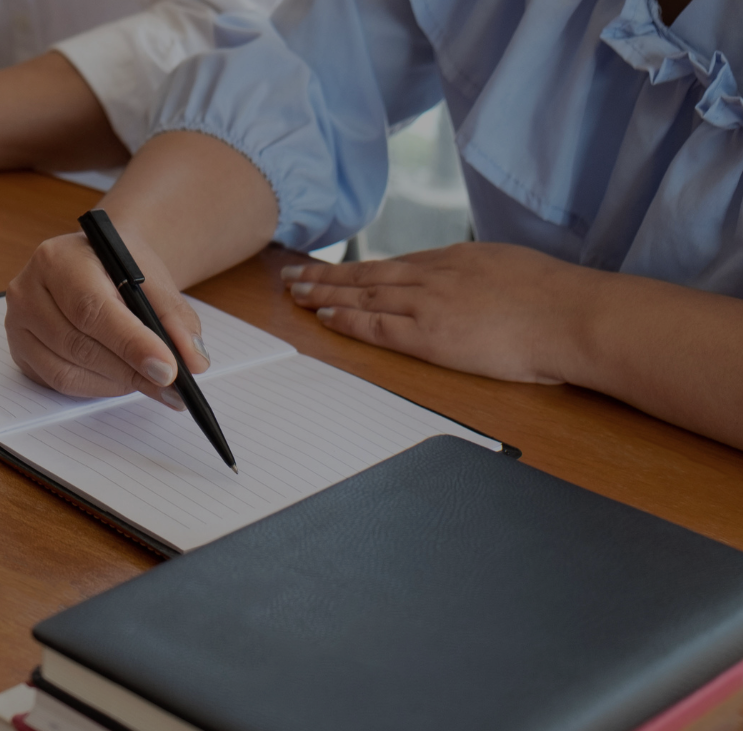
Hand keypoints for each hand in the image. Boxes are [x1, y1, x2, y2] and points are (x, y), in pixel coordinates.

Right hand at [5, 230, 210, 409]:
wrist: (93, 262)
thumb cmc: (119, 268)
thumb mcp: (153, 280)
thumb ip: (175, 318)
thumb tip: (193, 361)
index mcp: (58, 259)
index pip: (92, 309)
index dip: (131, 344)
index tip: (168, 370)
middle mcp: (27, 290)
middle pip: (78, 345)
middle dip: (130, 371)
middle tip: (171, 386)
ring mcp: (18, 324)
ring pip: (67, 372)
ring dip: (115, 383)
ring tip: (149, 380)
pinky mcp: (20, 352)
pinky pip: (58, 383)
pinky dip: (96, 387)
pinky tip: (120, 378)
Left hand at [283, 242, 591, 383]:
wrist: (573, 316)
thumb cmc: (558, 301)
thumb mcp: (514, 271)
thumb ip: (485, 278)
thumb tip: (479, 289)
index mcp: (457, 260)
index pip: (396, 264)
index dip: (360, 268)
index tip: (336, 270)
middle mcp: (435, 276)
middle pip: (368, 273)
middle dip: (327, 274)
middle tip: (293, 274)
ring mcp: (430, 304)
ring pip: (363, 294)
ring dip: (325, 293)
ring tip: (295, 292)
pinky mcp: (430, 335)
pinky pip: (377, 325)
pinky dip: (347, 318)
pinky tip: (325, 316)